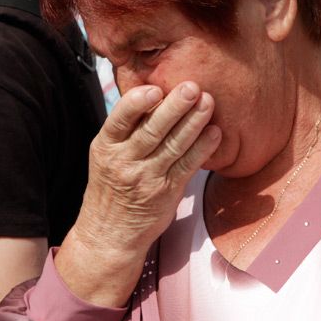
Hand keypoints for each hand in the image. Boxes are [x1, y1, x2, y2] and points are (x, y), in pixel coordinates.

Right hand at [55, 82, 220, 306]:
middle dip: (174, 107)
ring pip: (172, 146)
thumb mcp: (105, 155)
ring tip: (208, 102)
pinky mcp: (166, 192)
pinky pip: (186, 166)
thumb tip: (156, 92)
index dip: (136, 103)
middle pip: (151, 130)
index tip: (155, 89)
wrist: (109, 234)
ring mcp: (146, 178)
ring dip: (193, 123)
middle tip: (192, 87)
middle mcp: (124, 161)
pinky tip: (215, 133)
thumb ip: (127, 129)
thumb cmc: (110, 185)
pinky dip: (202, 149)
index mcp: (105, 146)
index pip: (119, 119)